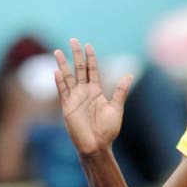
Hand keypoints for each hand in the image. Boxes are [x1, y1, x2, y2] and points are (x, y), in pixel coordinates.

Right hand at [53, 39, 132, 156]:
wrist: (97, 145)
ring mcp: (75, 99)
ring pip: (68, 77)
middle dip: (76, 55)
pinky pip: (63, 92)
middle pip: (79, 69)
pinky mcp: (67, 107)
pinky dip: (60, 82)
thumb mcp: (116, 108)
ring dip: (63, 65)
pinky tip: (57, 72)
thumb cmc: (108, 130)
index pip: (93, 70)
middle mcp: (84, 93)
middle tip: (73, 40)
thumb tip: (129, 74)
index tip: (89, 45)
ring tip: (58, 51)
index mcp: (96, 92)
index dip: (91, 58)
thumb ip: (120, 91)